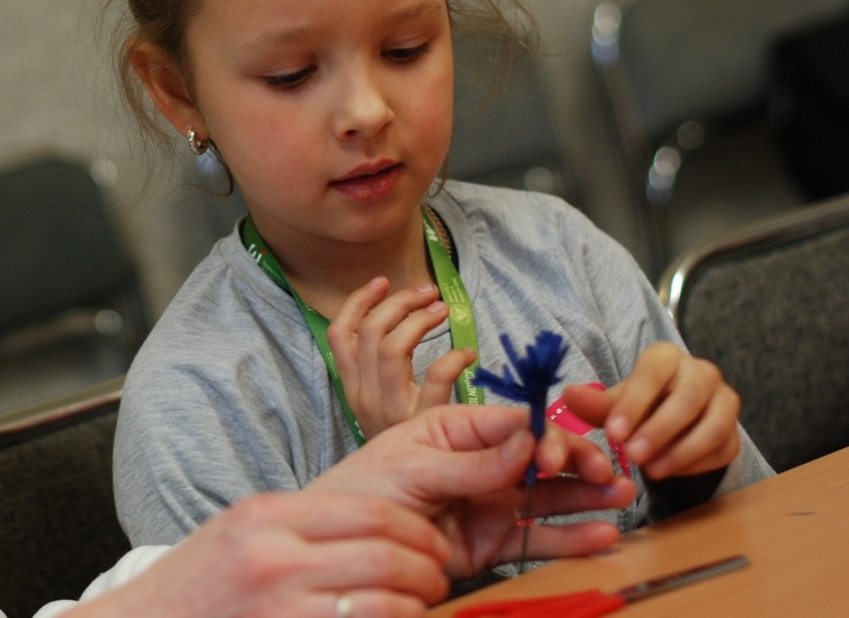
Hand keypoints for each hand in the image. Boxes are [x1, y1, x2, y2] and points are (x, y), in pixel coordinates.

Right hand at [86, 489, 453, 617]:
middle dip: (430, 570)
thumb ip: (301, 525)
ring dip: (419, 607)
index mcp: (268, 516)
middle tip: (437, 579)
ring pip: (387, 603)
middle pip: (389, 555)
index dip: (417, 529)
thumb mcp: (240, 531)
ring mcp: (284, 608)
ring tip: (421, 607)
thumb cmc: (196, 586)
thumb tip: (379, 529)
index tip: (431, 544)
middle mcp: (276, 559)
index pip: (372, 510)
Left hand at [309, 405, 635, 578]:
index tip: (557, 450)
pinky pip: (539, 537)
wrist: (344, 546)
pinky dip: (572, 538)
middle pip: (542, 455)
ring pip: (550, 494)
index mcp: (456, 429)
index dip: (544, 433)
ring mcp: (491, 501)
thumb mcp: (411, 470)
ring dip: (588, 494)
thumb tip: (525, 443)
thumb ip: (469, 463)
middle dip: (577, 460)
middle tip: (607, 474)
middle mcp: (481, 462)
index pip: (514, 423)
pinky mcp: (494, 541)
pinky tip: (604, 536)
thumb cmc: (363, 489)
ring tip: (623, 497)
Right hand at [327, 277, 478, 438]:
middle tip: (426, 293)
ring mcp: (390, 411)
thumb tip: (401, 320)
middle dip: (399, 302)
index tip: (382, 282)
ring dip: (421, 320)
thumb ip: (380, 371)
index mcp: (350, 388)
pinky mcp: (421, 424)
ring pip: (393, 346)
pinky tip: (468, 356)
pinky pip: (434, 376)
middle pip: (370, 333)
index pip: (338, 334)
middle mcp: (363, 396)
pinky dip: (454, 358)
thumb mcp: (379, 407)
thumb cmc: (402, 446)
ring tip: (443, 311)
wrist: (401, 501)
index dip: (358, 302)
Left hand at [561, 342, 740, 479]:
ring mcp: (724, 402)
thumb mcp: (613, 403)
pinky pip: (723, 449)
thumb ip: (594, 402)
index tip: (613, 433)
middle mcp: (702, 373)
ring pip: (714, 425)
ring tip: (650, 471)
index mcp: (666, 357)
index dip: (634, 404)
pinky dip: (696, 464)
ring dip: (681, 451)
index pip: (653, 373)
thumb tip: (569, 395)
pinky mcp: (735, 433)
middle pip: (688, 399)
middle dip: (659, 430)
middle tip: (632, 456)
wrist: (668, 422)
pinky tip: (669, 473)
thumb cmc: (637, 405)